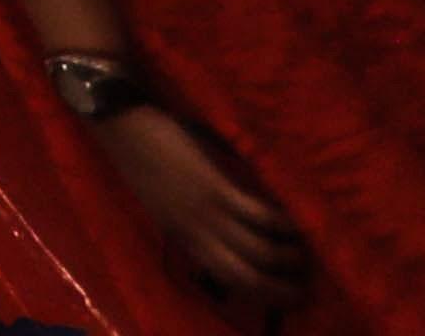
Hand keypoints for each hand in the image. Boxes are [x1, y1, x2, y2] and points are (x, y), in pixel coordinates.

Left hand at [95, 107, 306, 317]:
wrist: (120, 127)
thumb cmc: (140, 160)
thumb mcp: (161, 204)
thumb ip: (189, 224)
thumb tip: (221, 238)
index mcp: (180, 238)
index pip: (224, 278)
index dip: (255, 293)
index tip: (279, 296)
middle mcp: (195, 234)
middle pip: (245, 276)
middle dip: (277, 290)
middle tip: (303, 291)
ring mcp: (206, 213)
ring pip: (258, 251)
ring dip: (287, 258)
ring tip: (303, 256)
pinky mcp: (215, 188)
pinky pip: (258, 216)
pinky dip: (282, 225)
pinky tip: (295, 226)